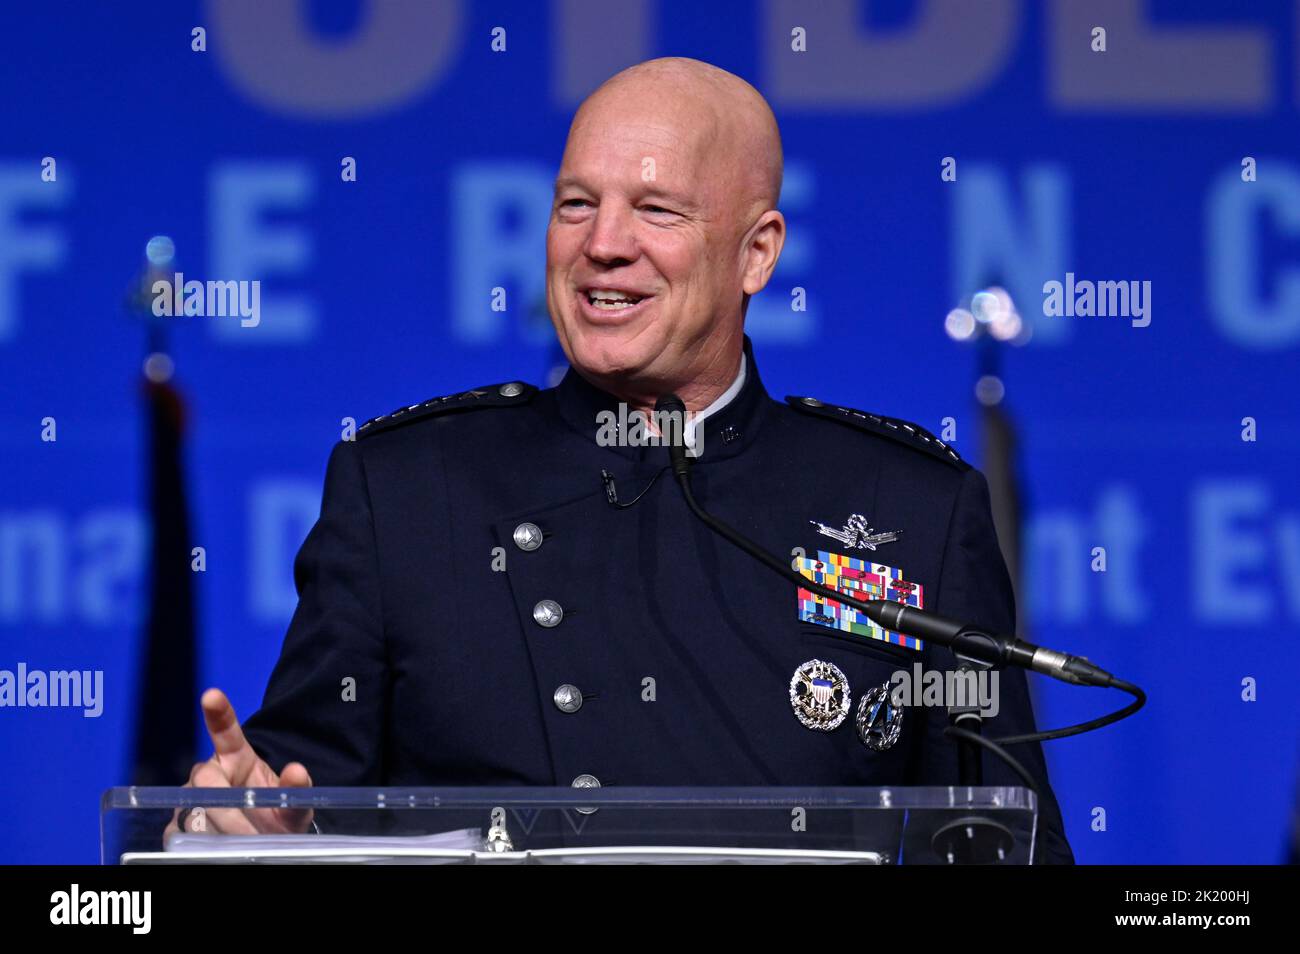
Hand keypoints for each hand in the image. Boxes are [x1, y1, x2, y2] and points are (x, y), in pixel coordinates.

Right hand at [164, 688, 314, 838]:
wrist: (261, 840)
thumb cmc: (276, 816)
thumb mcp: (293, 804)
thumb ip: (296, 790)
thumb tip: (297, 771)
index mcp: (237, 758)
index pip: (225, 731)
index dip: (218, 713)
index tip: (212, 695)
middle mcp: (209, 774)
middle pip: (204, 780)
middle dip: (225, 806)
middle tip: (246, 829)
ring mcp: (189, 799)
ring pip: (192, 811)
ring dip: (218, 830)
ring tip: (244, 843)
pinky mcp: (177, 827)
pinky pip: (180, 835)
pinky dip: (201, 845)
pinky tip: (219, 850)